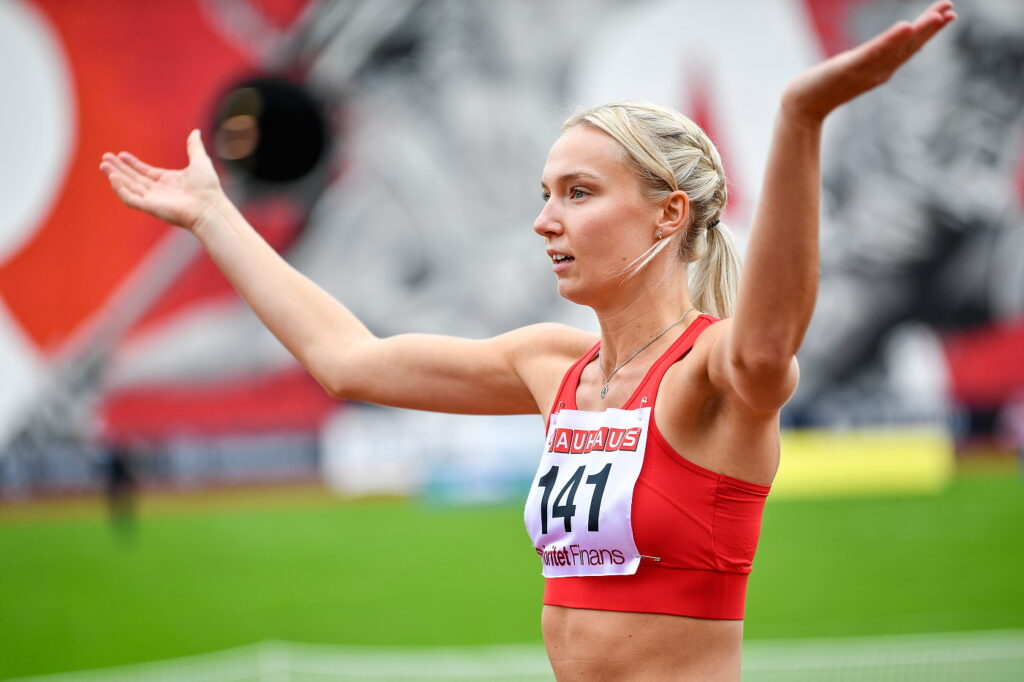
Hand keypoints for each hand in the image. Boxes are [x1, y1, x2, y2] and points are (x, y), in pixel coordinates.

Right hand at [99, 129, 222, 231]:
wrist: (210, 206)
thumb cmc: (208, 188)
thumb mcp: (200, 161)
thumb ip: (194, 147)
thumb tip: (196, 131)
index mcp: (169, 182)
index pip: (145, 173)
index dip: (133, 164)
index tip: (121, 154)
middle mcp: (159, 192)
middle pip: (133, 179)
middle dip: (118, 169)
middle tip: (104, 158)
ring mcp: (154, 200)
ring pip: (128, 188)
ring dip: (115, 176)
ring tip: (103, 165)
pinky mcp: (150, 208)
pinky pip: (130, 198)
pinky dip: (120, 189)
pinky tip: (112, 177)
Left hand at [782, 1, 955, 124]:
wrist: (801, 108)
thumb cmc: (822, 89)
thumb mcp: (849, 72)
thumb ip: (864, 64)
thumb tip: (870, 57)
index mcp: (880, 70)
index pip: (909, 47)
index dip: (929, 32)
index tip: (948, 14)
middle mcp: (878, 71)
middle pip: (910, 47)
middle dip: (931, 28)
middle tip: (951, 9)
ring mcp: (866, 70)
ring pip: (898, 49)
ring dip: (920, 32)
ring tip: (939, 16)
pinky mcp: (850, 68)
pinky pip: (874, 52)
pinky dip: (891, 40)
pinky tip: (905, 27)